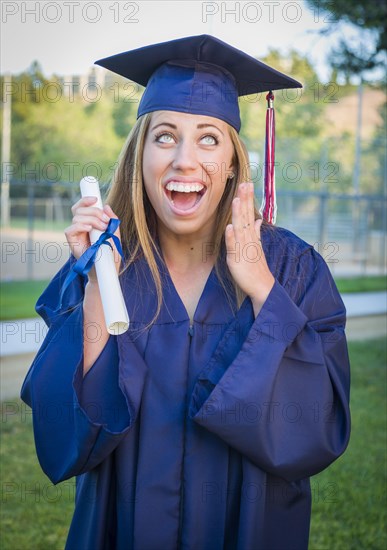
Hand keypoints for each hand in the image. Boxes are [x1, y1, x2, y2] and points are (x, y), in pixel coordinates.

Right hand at [64, 197, 121, 282]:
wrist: (107, 271)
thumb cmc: (110, 254)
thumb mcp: (115, 234)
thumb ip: (112, 220)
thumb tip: (106, 206)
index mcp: (89, 223)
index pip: (82, 207)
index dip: (85, 200)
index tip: (96, 199)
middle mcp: (80, 228)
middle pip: (79, 210)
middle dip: (94, 212)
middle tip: (106, 221)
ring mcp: (76, 235)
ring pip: (76, 218)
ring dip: (91, 220)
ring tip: (103, 229)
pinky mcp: (72, 244)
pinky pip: (70, 230)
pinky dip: (79, 226)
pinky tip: (89, 229)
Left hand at [225, 182, 274, 315]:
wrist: (262, 286)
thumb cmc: (257, 267)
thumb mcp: (256, 246)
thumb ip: (256, 232)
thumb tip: (258, 220)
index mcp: (252, 235)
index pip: (249, 213)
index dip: (248, 199)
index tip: (248, 184)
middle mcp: (248, 239)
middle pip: (246, 216)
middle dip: (245, 200)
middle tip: (246, 183)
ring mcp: (243, 247)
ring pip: (240, 228)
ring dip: (238, 214)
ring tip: (236, 199)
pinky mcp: (237, 258)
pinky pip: (234, 246)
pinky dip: (231, 237)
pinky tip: (229, 227)